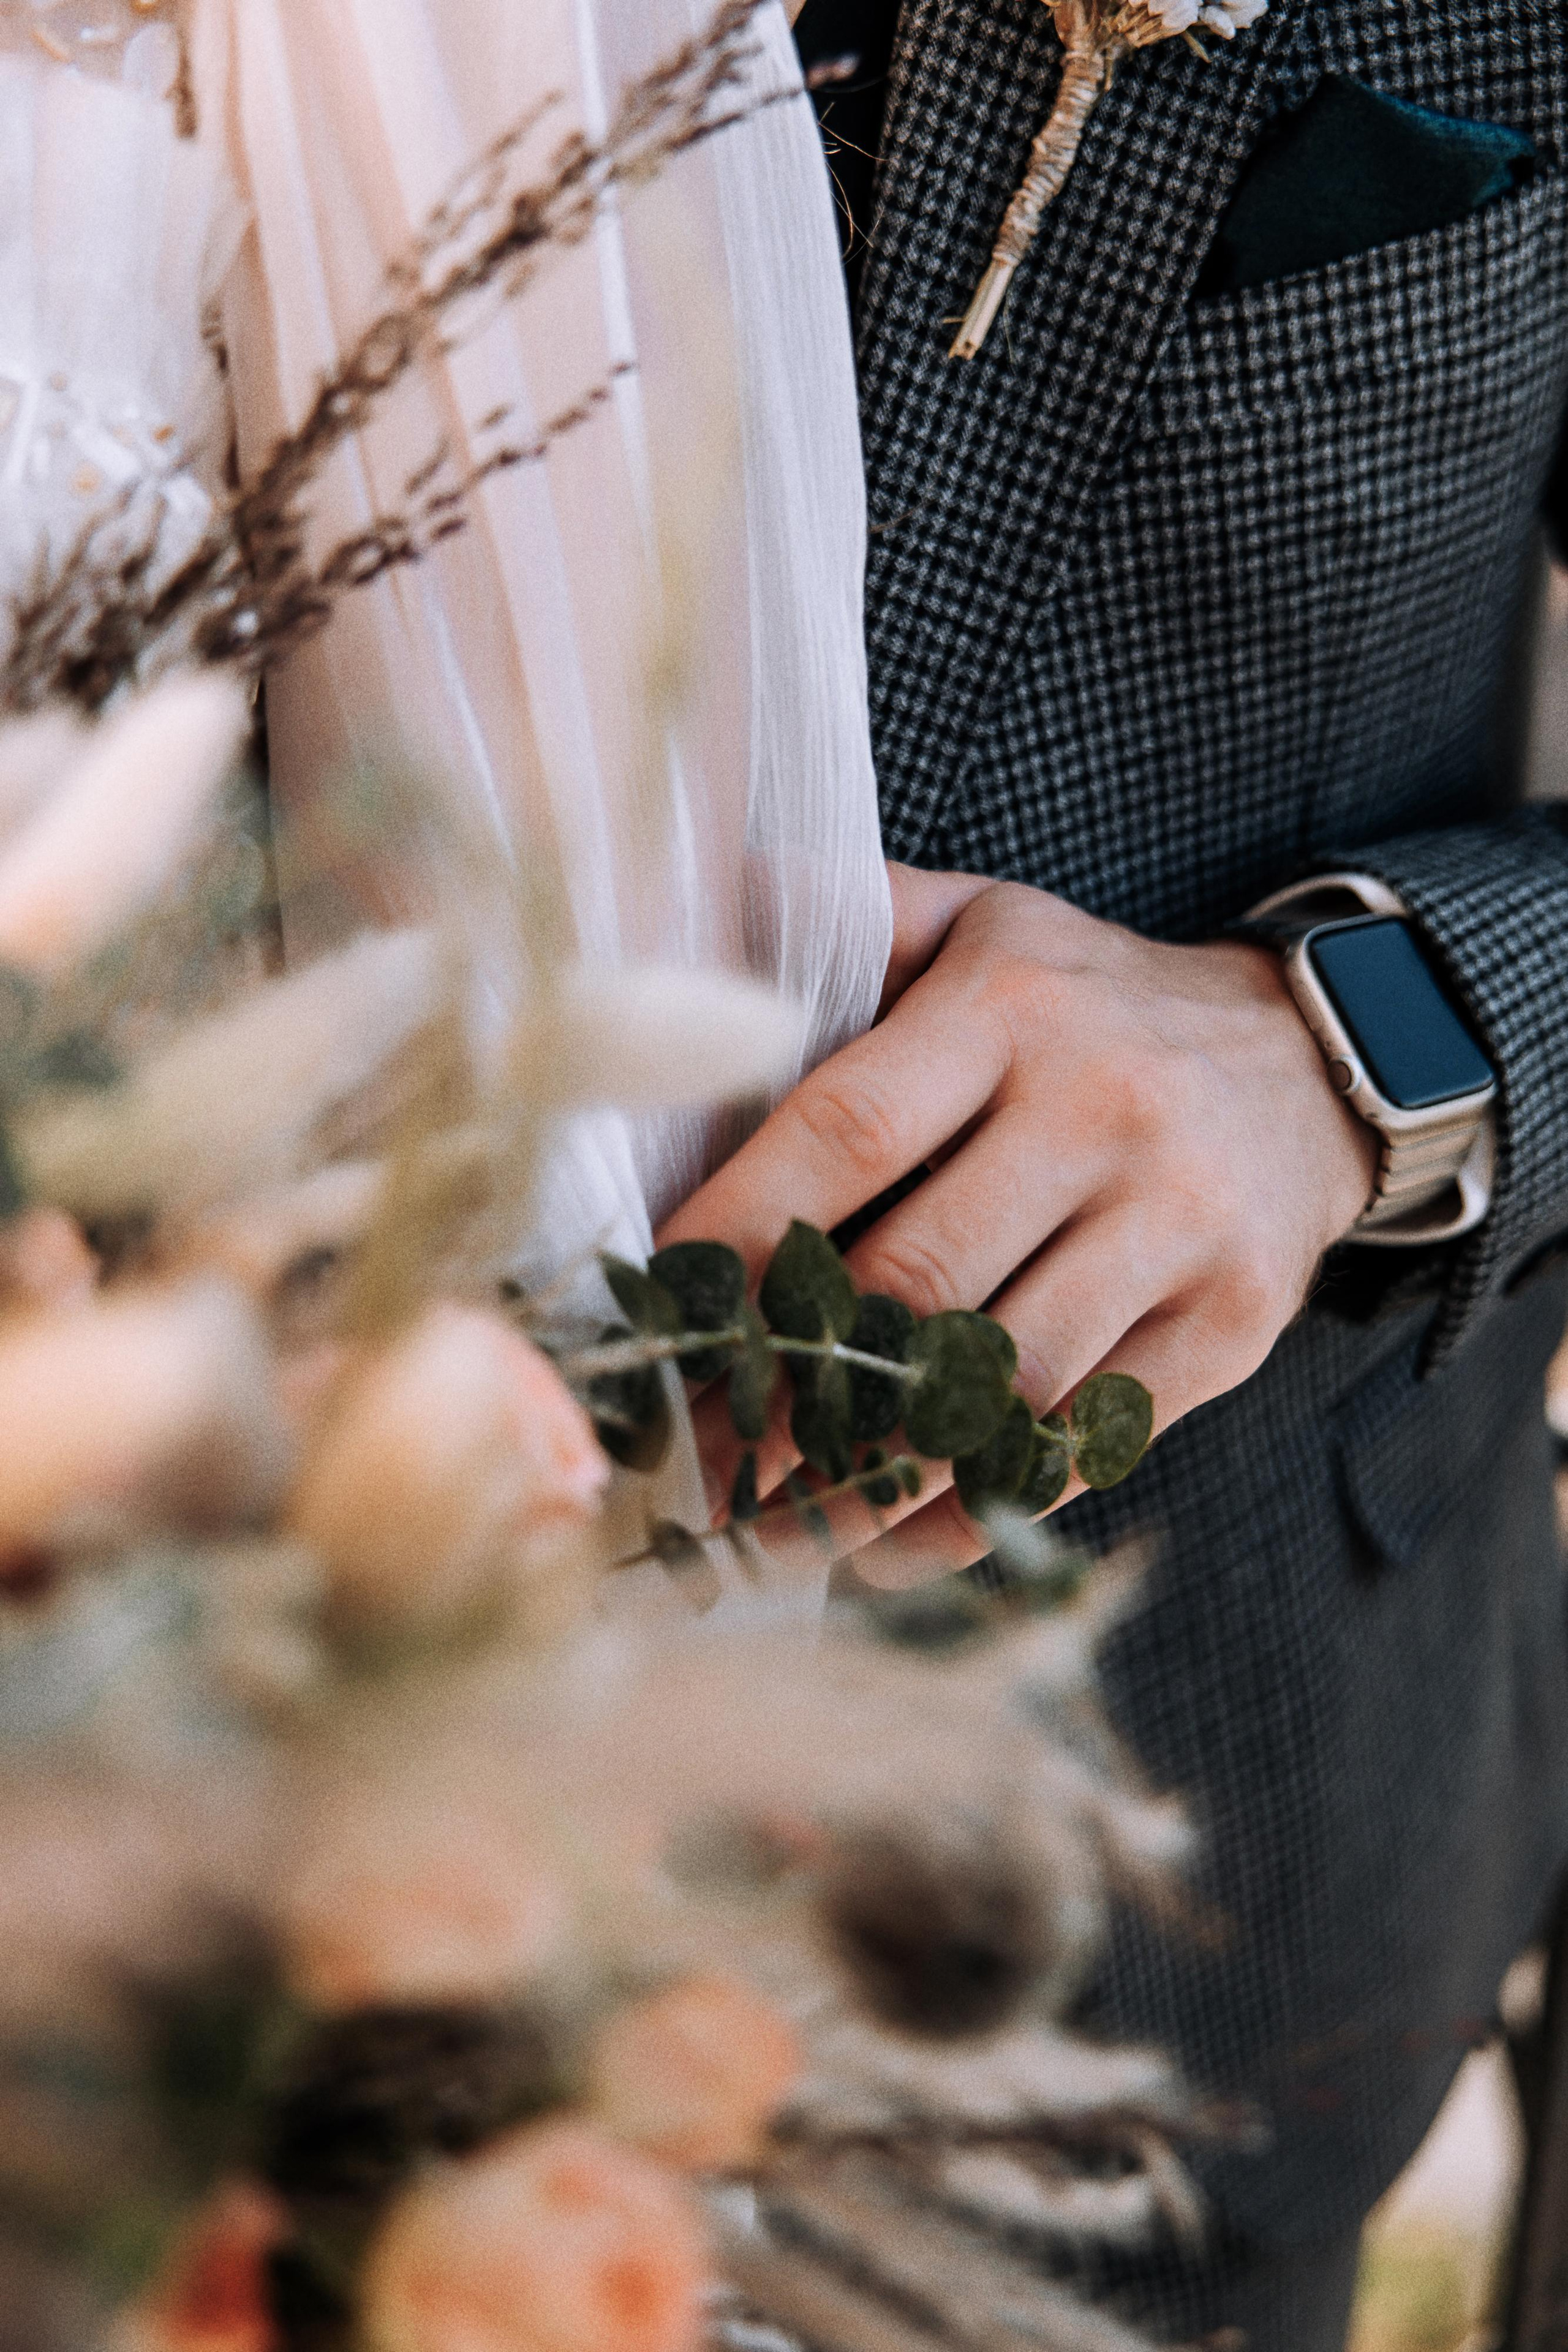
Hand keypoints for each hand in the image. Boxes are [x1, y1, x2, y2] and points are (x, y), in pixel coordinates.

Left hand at [657, 866, 1377, 1584]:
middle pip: (915, 1279)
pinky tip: (881, 1545)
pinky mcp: (1231, 1324)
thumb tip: (696, 894)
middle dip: (784, 1382)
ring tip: (759, 1521)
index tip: (651, 1313)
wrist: (1313, 1061)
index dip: (738, 1232)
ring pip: (1000, 1383)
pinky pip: (1082, 1444)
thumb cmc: (1093, 1005)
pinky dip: (971, 1512)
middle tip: (683, 1449)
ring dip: (866, 1472)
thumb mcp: (982, 923)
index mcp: (1009, 1010)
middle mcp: (1102, 1112)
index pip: (847, 1130)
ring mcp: (1177, 1226)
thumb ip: (847, 915)